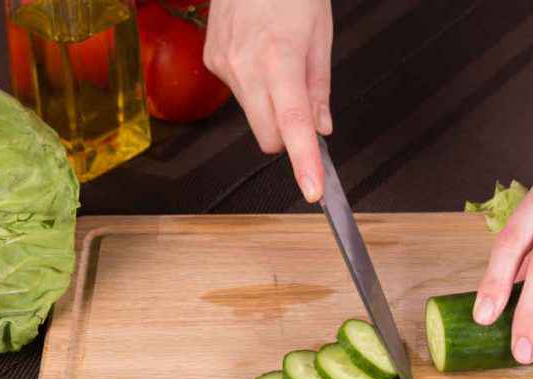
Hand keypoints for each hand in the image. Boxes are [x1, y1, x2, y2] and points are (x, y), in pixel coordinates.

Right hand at [204, 0, 332, 201]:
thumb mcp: (320, 35)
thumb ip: (318, 88)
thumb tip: (321, 129)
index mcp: (279, 58)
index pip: (293, 124)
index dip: (304, 161)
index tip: (312, 189)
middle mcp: (245, 65)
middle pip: (268, 137)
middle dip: (287, 135)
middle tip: (302, 102)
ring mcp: (223, 65)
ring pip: (252, 117)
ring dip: (270, 106)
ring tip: (279, 64)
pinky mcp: (212, 61)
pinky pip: (238, 95)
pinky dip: (254, 88)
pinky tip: (259, 57)